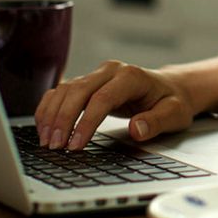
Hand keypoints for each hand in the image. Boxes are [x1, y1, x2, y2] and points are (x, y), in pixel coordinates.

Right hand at [34, 60, 196, 150]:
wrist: (171, 88)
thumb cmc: (172, 102)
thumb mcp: (174, 114)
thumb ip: (156, 122)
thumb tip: (137, 129)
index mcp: (131, 76)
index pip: (102, 98)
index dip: (86, 122)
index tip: (75, 146)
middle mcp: (111, 71)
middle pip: (78, 91)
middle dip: (63, 120)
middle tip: (55, 147)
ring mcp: (97, 74)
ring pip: (65, 90)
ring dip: (52, 115)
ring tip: (47, 141)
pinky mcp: (88, 82)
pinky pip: (62, 91)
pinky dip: (50, 108)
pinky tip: (44, 127)